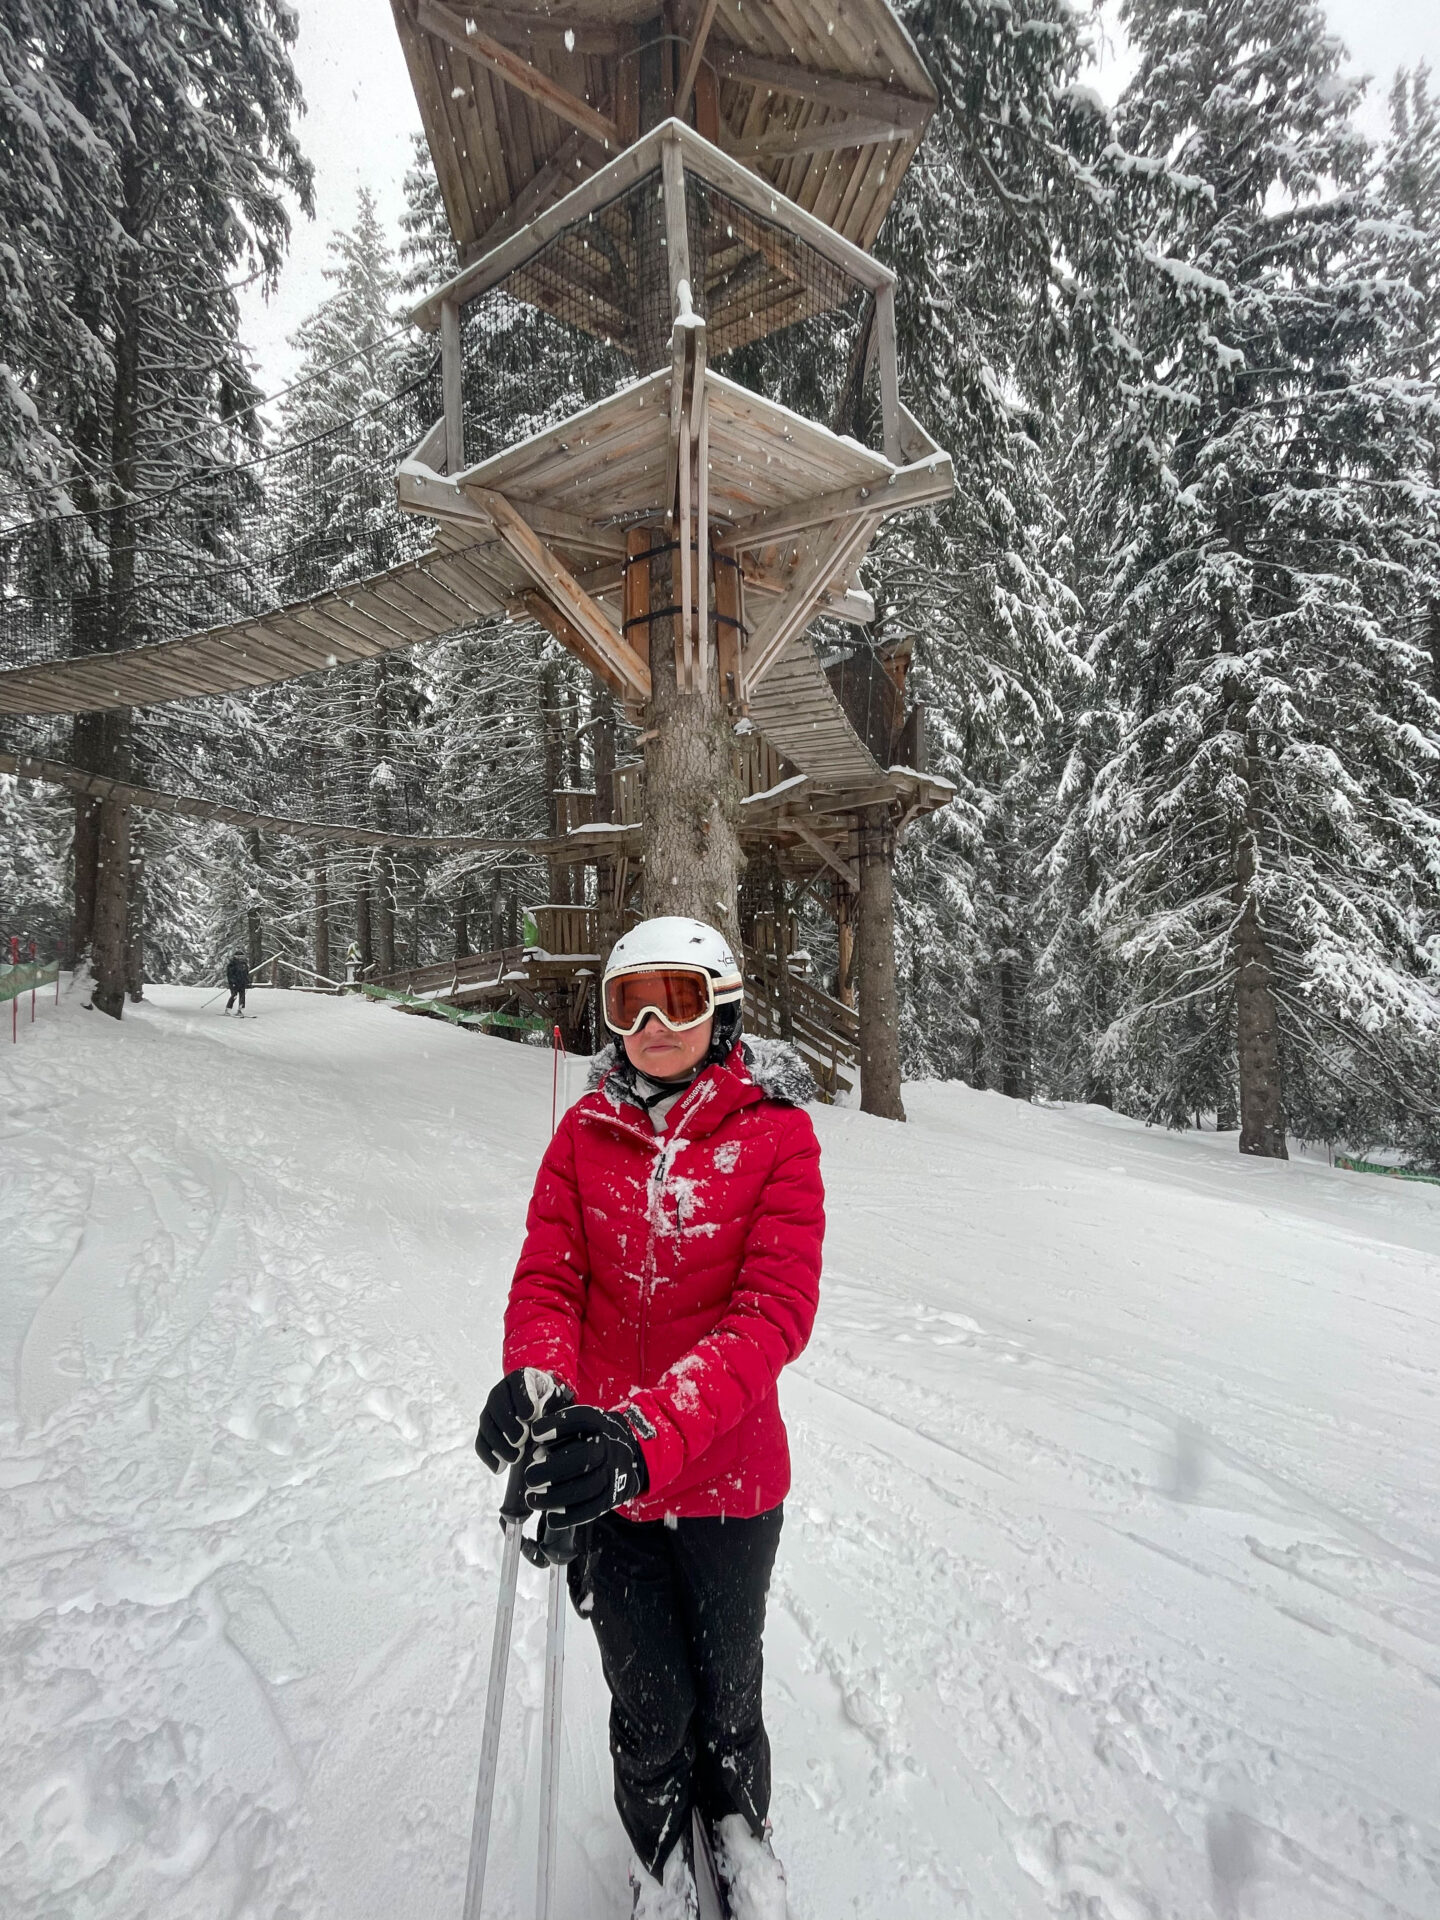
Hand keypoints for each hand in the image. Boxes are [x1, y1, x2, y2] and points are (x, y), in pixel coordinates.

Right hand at [474, 1367, 569, 1471]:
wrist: (542, 1408)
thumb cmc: (551, 1402)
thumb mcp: (555, 1399)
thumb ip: (549, 1406)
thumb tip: (538, 1419)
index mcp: (521, 1378)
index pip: (518, 1384)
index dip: (523, 1400)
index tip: (531, 1416)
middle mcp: (501, 1391)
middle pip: (497, 1404)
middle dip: (509, 1424)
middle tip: (522, 1440)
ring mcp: (490, 1410)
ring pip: (487, 1425)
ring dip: (499, 1443)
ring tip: (515, 1457)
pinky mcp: (486, 1428)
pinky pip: (481, 1441)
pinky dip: (488, 1456)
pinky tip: (499, 1468)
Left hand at [523, 1404, 649, 1524]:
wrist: (626, 1456)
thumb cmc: (590, 1439)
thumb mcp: (579, 1426)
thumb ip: (557, 1432)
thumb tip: (535, 1449)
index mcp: (600, 1424)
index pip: (583, 1419)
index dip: (559, 1425)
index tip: (535, 1434)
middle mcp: (610, 1447)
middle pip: (585, 1457)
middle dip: (553, 1469)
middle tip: (530, 1476)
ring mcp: (613, 1473)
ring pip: (587, 1487)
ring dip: (555, 1496)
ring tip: (532, 1499)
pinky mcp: (612, 1498)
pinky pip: (592, 1510)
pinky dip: (569, 1516)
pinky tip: (550, 1517)